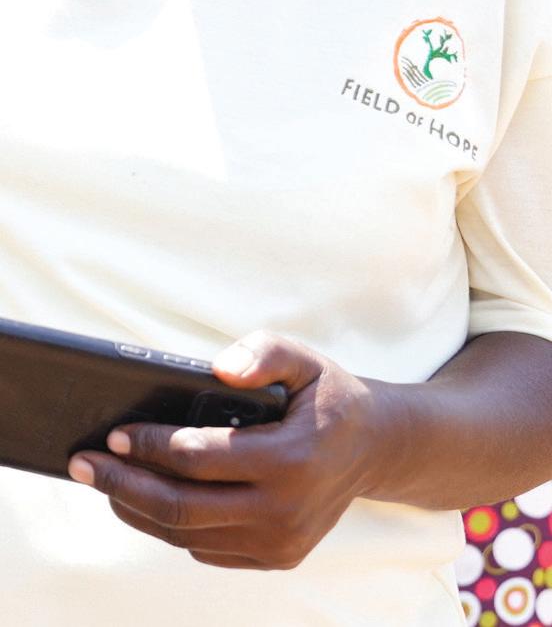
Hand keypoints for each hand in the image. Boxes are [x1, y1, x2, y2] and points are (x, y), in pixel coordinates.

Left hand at [68, 332, 384, 569]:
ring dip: (137, 509)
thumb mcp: (304, 358)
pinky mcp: (276, 557)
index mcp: (292, 460)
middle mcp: (286, 511)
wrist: (373, 446)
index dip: (150, 446)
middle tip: (84, 463)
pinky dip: (169, 526)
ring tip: (103, 480)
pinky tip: (143, 499)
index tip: (113, 431)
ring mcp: (281, 542)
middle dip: (124, 484)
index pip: (200, 459)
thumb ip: (264, 352)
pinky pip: (207, 548)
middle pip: (183, 508)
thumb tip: (219, 371)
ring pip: (188, 534)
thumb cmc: (327, 395)